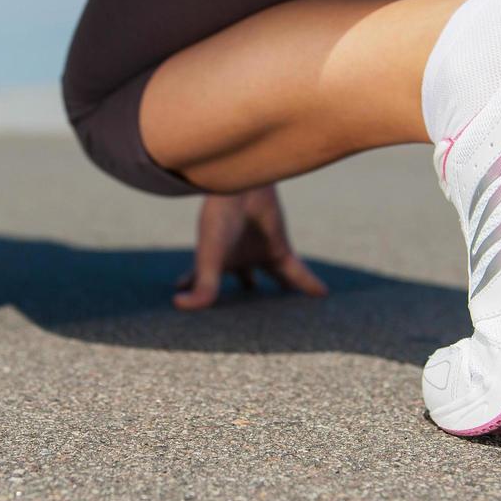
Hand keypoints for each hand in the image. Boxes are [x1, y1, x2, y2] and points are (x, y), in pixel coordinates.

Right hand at [174, 185, 327, 310]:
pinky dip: (308, 285)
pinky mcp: (281, 251)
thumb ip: (202, 286)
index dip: (195, 293)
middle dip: (245, 294)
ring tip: (291, 309)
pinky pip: (298, 274)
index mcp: (214, 264)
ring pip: (274, 280)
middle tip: (251, 314)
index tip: (188, 300)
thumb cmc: (218, 221)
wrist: (241, 186)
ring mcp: (260, 254)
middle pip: (243, 281)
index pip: (201, 283)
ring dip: (281, 289)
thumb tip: (179, 305)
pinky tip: (321, 295)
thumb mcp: (208, 257)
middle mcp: (238, 260)